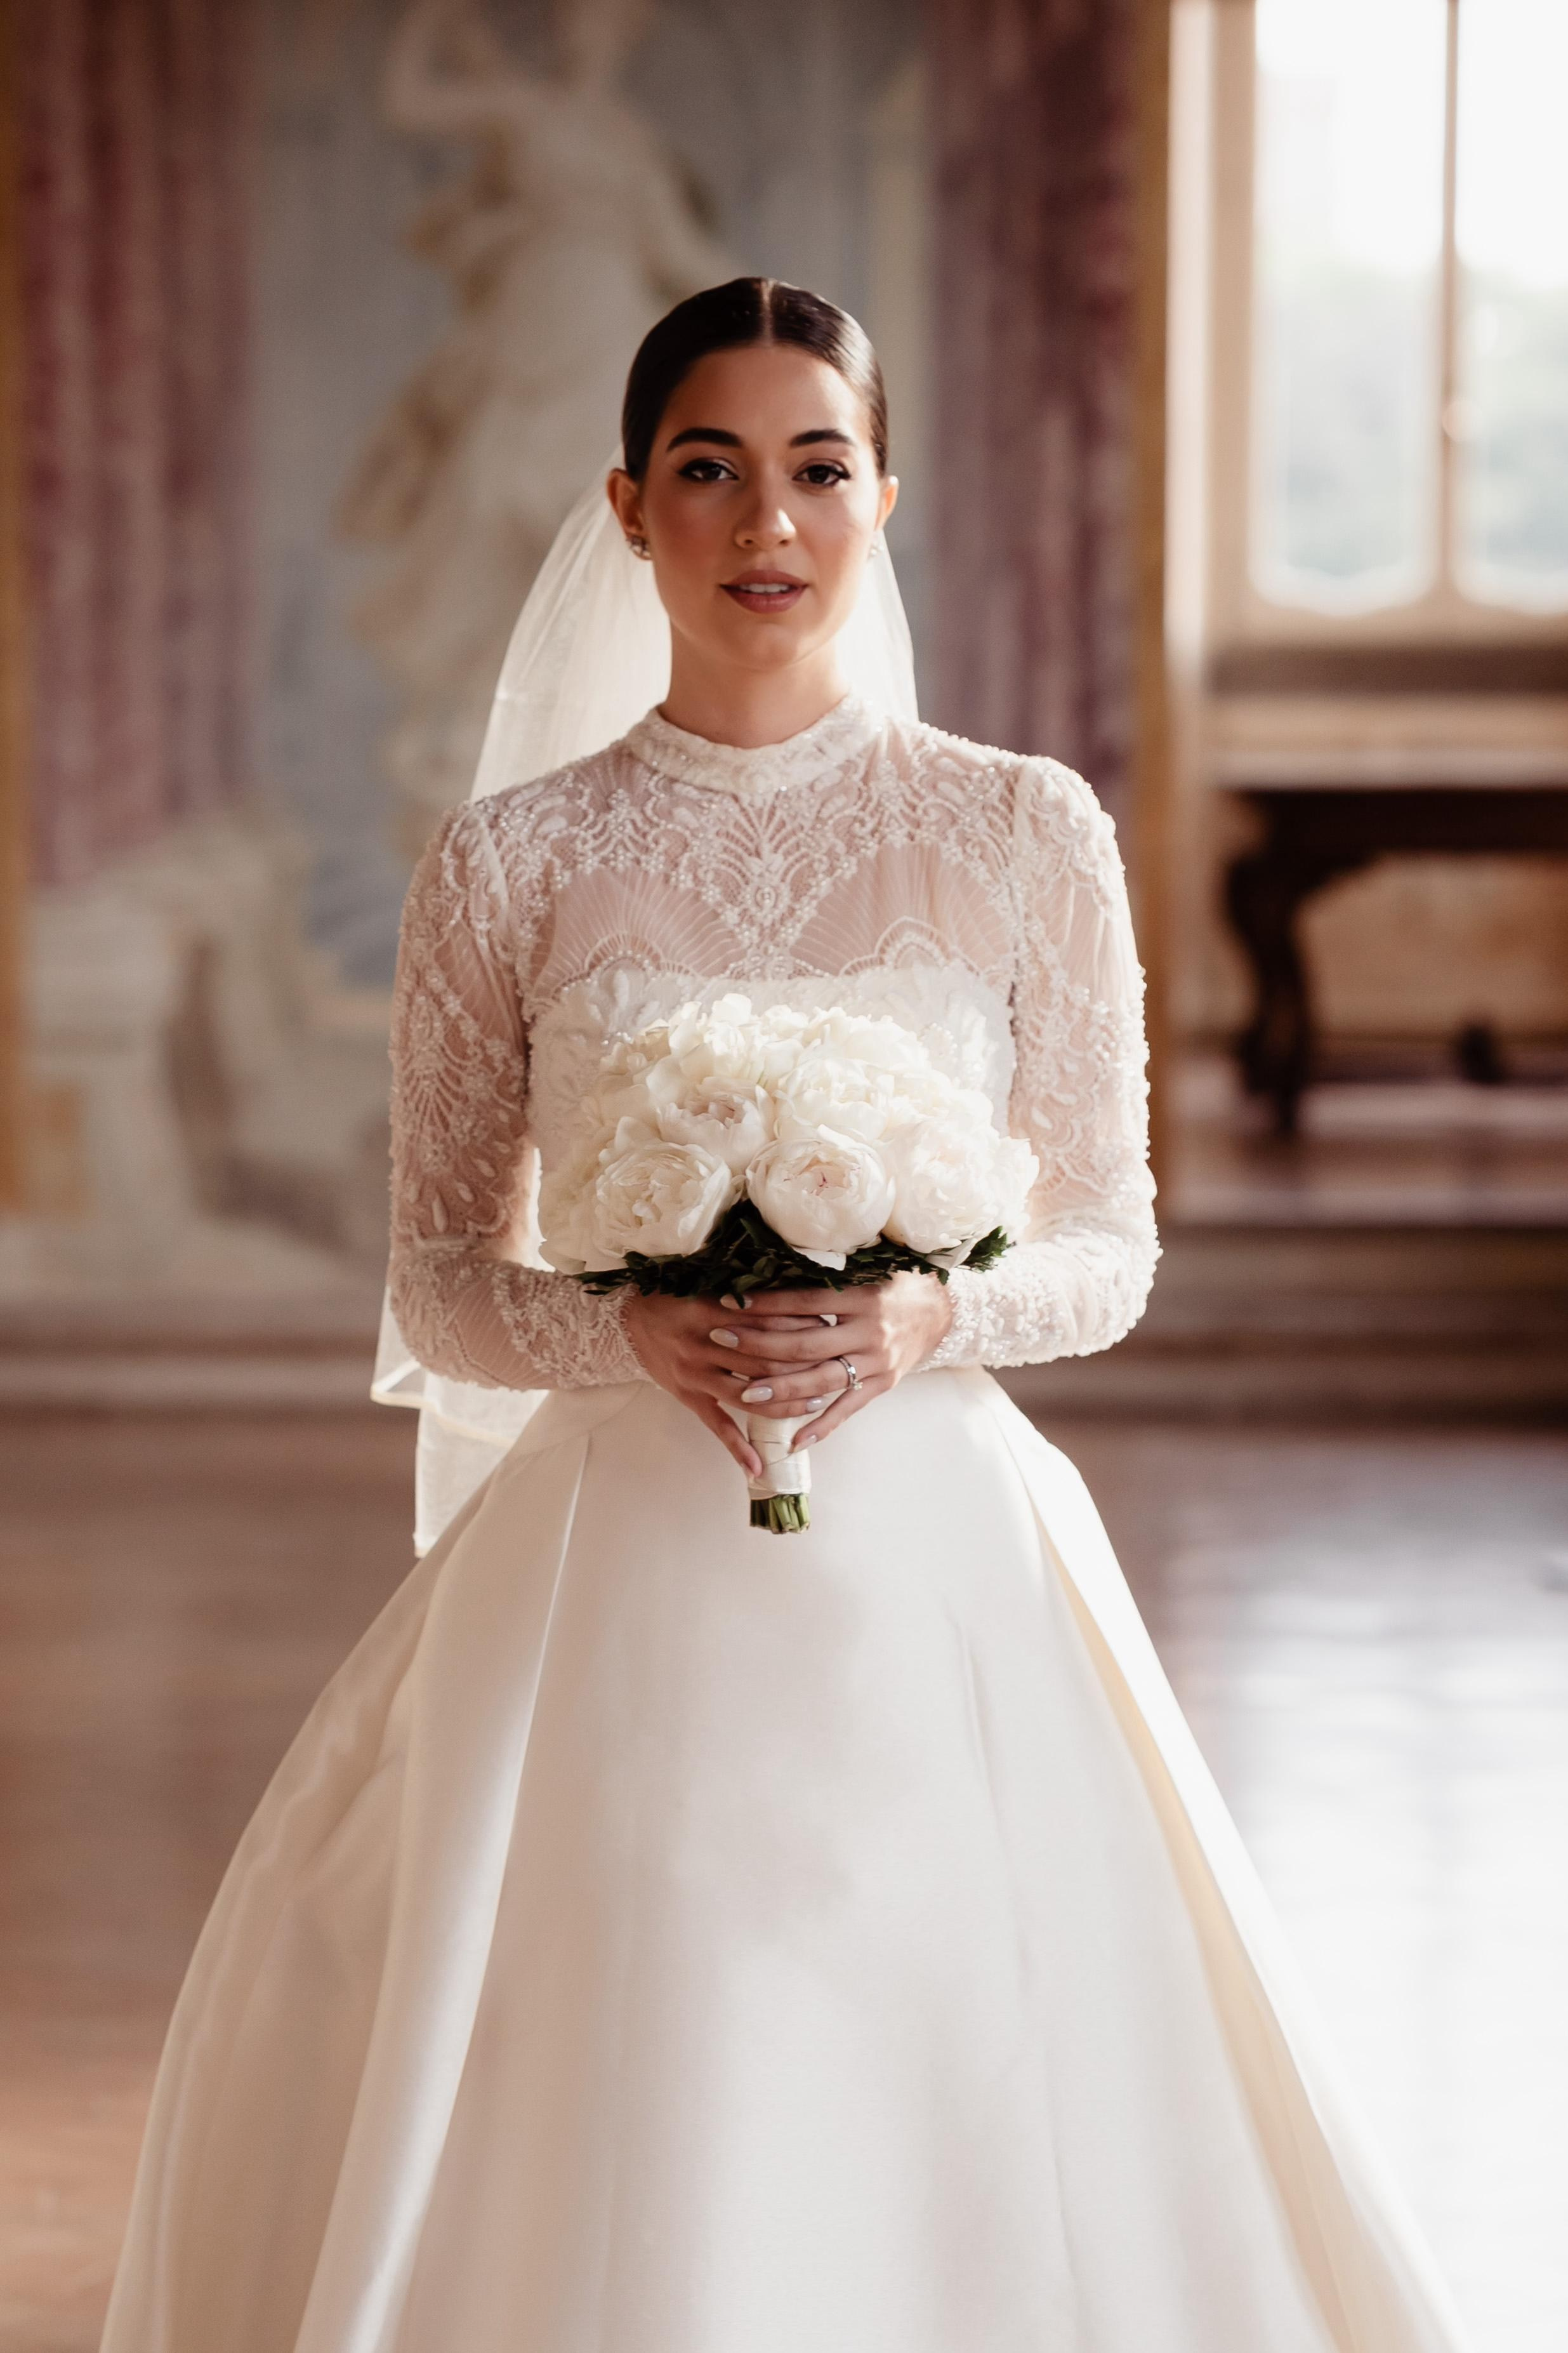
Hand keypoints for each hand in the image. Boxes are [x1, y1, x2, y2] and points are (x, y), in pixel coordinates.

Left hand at [622, 1273, 951, 1473]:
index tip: (731, 1301)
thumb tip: (774, 1265)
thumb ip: (830, 1275)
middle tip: (722, 1339)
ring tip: (745, 1394)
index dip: (767, 1303)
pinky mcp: (882, 1385)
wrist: (941, 1312)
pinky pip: (848, 1409)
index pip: (806, 1302)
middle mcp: (870, 1332)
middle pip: (806, 1344)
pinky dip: (821, 1426)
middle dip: (760, 1345)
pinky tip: (794, 1440)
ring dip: (781, 1389)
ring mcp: (877, 1363)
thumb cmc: (896, 1285)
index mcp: (863, 1298)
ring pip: (822, 1381)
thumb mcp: (869, 1271)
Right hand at [622, 1290, 831, 1477]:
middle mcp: (705, 1344)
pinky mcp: (688, 1397)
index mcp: (714, 1311)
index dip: (801, 1325)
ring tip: (815, 1404)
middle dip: (803, 1367)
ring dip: (784, 1403)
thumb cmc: (677, 1299)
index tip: (830, 1326)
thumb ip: (747, 1297)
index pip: (767, 1321)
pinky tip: (758, 1467)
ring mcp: (696, 1374)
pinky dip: (737, 1448)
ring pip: (747, 1395)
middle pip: (764, 1360)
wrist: (628, 1320)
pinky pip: (716, 1426)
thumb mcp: (709, 1288)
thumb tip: (798, 1299)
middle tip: (836, 1368)